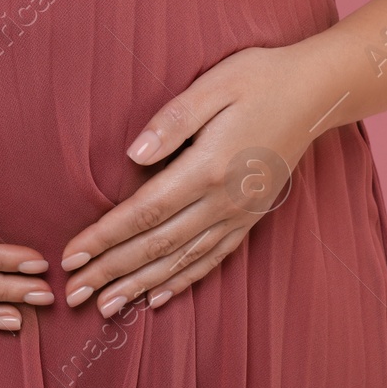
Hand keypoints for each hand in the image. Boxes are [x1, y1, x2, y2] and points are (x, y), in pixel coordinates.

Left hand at [58, 45, 327, 316]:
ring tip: (106, 308)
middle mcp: (223, 200)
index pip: (144, 212)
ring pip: (182, 260)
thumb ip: (172, 119)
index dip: (105, 238)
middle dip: (111, 272)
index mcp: (208, 167)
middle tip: (73, 295)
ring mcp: (239, 214)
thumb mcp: (214, 84)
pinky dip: (183, 280)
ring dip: (140, 285)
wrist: (315, 92)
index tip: (71, 257)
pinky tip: (157, 297)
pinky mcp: (250, 218)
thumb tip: (133, 155)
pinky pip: (212, 258)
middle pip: (157, 245)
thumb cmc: (258, 79)